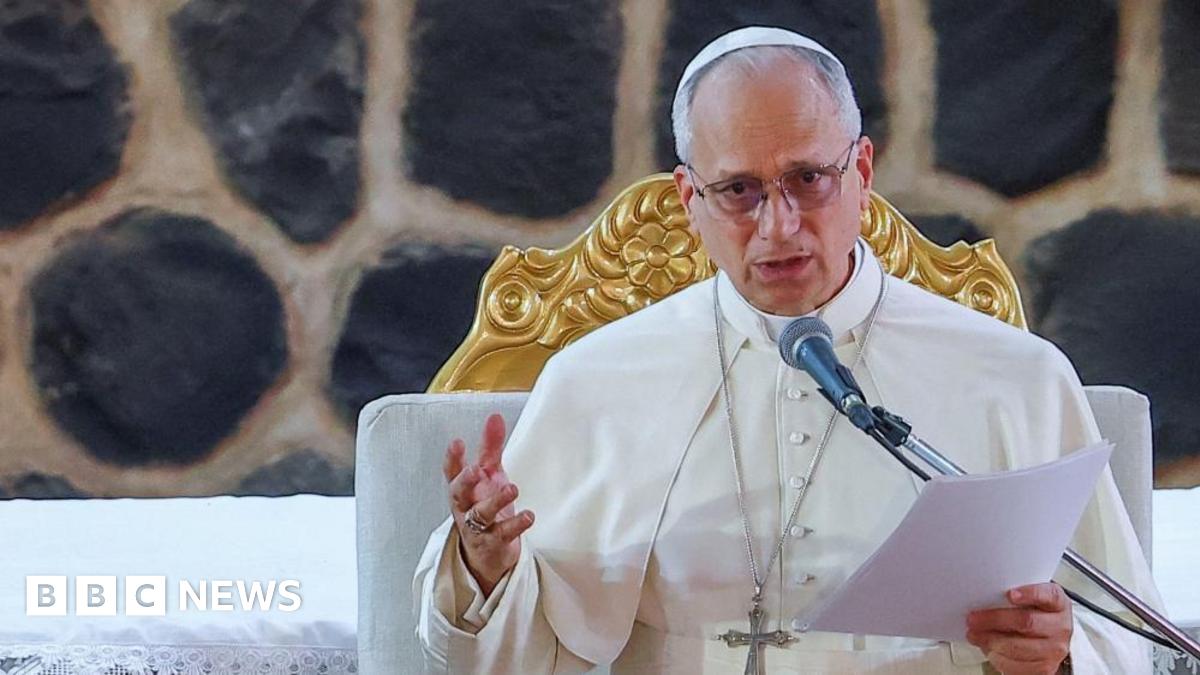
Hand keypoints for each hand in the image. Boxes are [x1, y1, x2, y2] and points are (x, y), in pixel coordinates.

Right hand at [443, 413, 534, 595]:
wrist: (488, 554)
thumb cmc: (485, 506)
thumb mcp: (489, 475)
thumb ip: (490, 447)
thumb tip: (494, 416)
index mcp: (463, 488)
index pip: (451, 472)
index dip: (452, 458)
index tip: (456, 442)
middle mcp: (466, 507)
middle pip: (458, 494)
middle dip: (464, 481)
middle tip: (474, 469)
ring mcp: (478, 527)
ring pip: (480, 514)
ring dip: (495, 501)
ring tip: (511, 489)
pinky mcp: (494, 542)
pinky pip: (503, 533)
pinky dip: (516, 524)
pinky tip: (528, 515)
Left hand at [967, 582, 1072, 673]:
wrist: (1048, 639)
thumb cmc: (1033, 614)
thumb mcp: (1029, 598)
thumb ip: (1012, 594)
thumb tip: (982, 596)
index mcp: (1057, 603)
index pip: (1048, 595)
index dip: (1030, 594)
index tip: (1010, 594)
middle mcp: (1060, 626)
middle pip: (1026, 622)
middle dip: (995, 620)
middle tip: (973, 619)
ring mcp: (1055, 649)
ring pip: (1019, 646)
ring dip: (991, 641)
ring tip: (974, 634)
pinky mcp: (1045, 668)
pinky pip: (1018, 666)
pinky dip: (997, 658)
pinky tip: (988, 649)